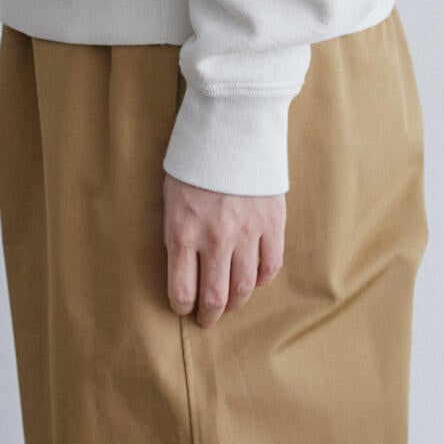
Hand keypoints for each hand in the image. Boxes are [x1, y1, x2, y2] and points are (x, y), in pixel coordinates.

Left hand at [163, 171, 285, 326]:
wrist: (231, 124)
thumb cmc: (194, 160)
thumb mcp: (171, 196)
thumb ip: (178, 233)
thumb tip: (184, 268)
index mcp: (183, 233)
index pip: (182, 290)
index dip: (183, 306)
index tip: (184, 308)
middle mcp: (215, 239)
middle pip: (215, 296)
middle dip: (209, 314)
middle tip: (208, 319)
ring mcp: (247, 232)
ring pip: (244, 287)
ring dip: (236, 302)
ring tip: (231, 304)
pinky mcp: (272, 222)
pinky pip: (271, 265)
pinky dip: (263, 278)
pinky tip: (255, 279)